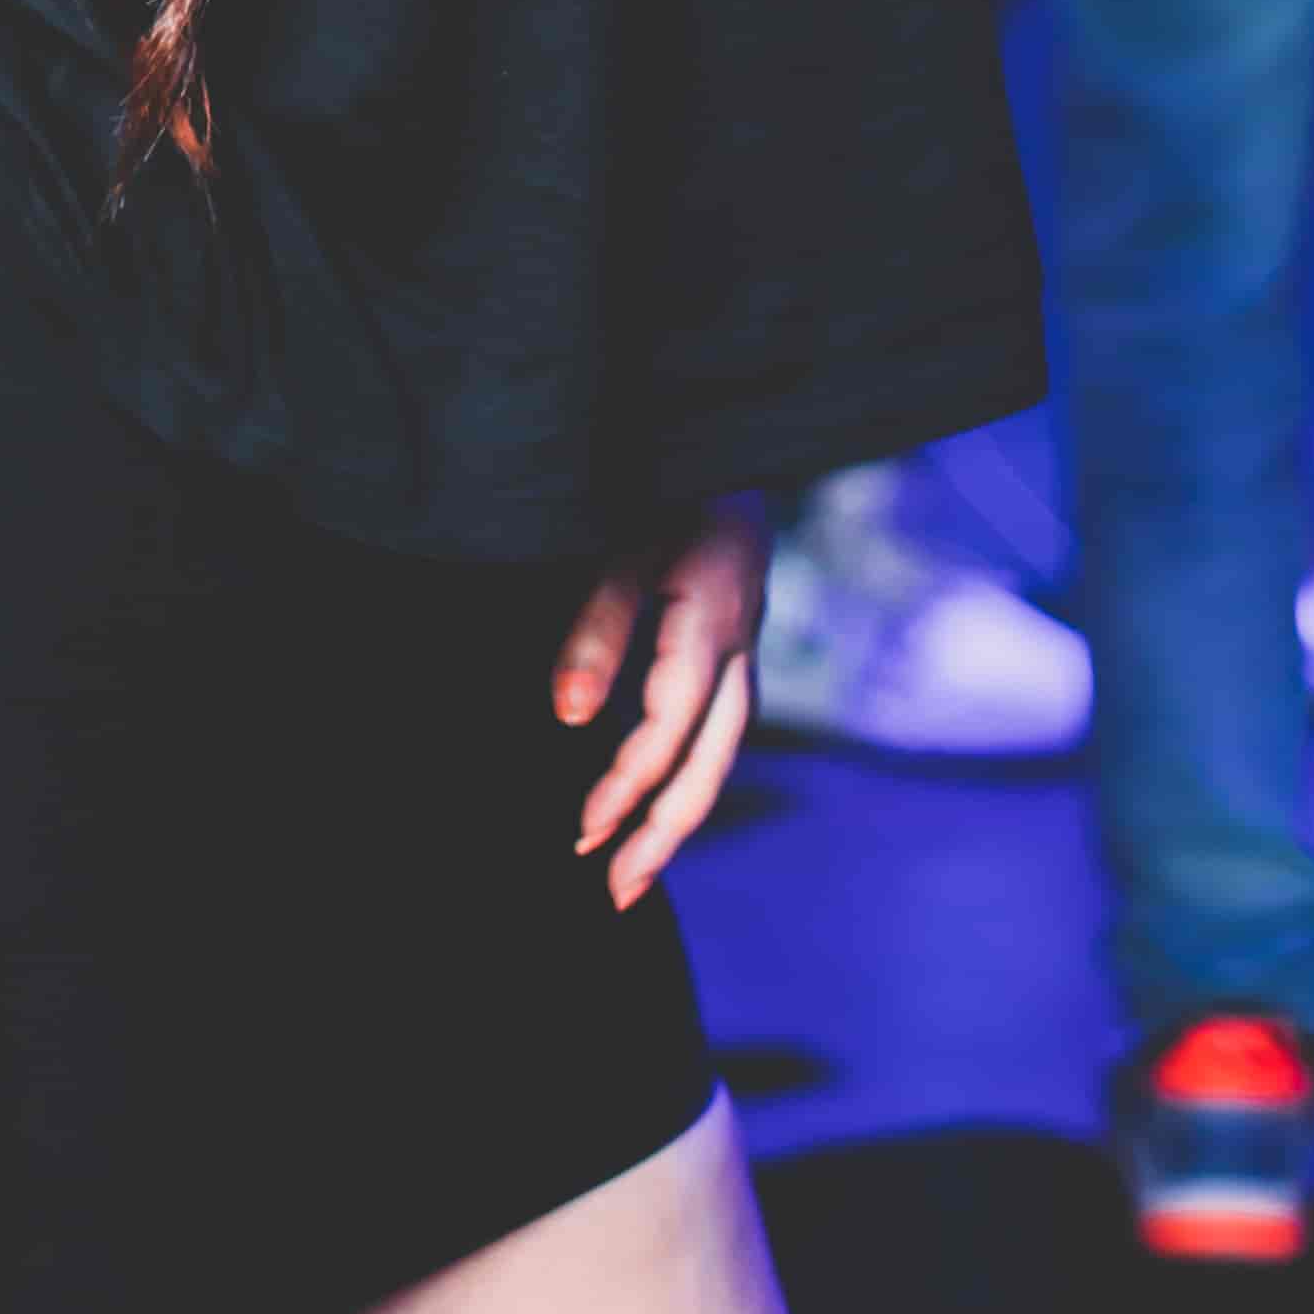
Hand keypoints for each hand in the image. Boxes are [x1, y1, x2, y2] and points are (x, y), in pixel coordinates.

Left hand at [552, 496, 768, 909]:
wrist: (717, 418)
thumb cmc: (657, 476)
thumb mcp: (618, 541)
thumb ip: (598, 628)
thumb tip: (571, 720)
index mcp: (713, 612)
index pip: (669, 726)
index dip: (625, 785)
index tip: (581, 834)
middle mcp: (738, 635)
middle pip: (712, 758)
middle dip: (664, 830)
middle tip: (616, 895)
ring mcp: (742, 636)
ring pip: (723, 747)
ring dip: (680, 811)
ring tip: (633, 872)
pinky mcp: (732, 633)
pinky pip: (719, 722)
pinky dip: (688, 770)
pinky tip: (653, 800)